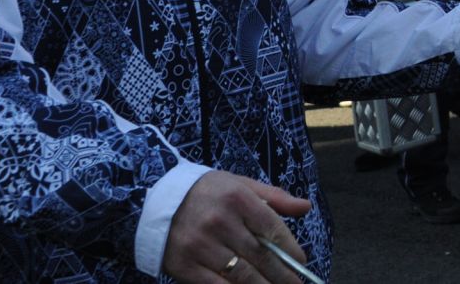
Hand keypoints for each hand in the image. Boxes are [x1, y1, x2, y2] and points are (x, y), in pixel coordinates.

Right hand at [161, 171, 310, 283]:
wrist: (154, 199)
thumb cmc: (205, 192)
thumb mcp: (239, 184)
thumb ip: (274, 198)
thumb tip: (305, 207)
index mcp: (236, 197)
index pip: (272, 228)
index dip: (290, 249)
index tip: (301, 262)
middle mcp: (220, 221)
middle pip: (260, 256)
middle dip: (283, 275)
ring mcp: (201, 246)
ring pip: (242, 275)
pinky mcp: (184, 266)